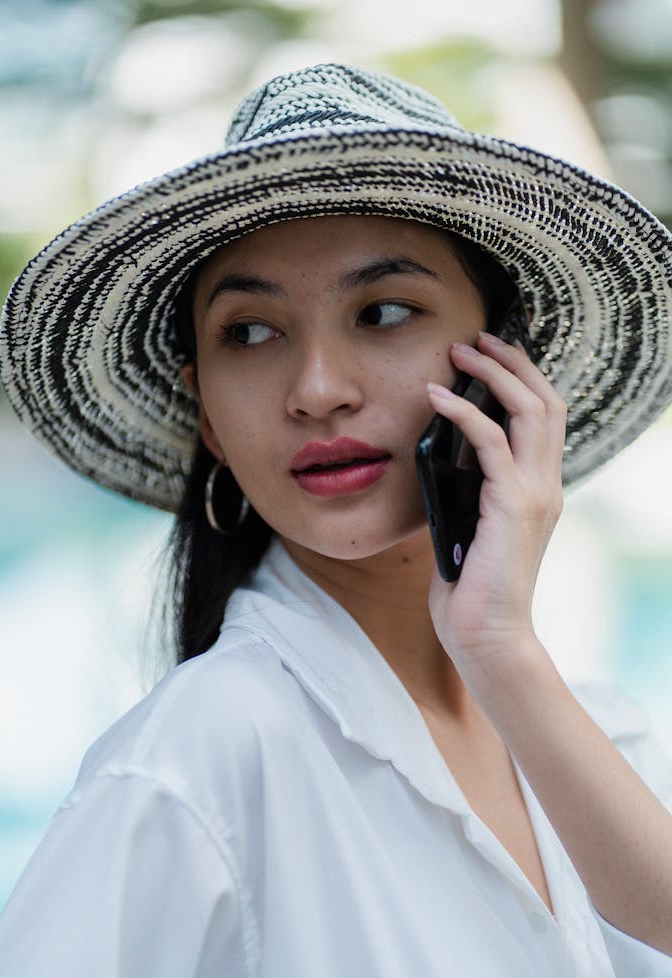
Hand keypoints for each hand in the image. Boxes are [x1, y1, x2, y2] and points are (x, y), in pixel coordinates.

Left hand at [425, 331, 565, 682]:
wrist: (486, 635)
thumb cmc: (470, 588)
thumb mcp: (467, 527)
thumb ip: (465, 492)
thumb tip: (435, 457)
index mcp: (538, 489)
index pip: (544, 417)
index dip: (520, 378)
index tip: (487, 353)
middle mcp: (546, 486)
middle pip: (545, 401)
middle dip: (511, 361)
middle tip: (476, 339)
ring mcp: (535, 495)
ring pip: (529, 411)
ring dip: (493, 374)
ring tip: (459, 353)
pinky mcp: (513, 507)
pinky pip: (493, 444)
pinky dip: (464, 413)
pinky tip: (436, 398)